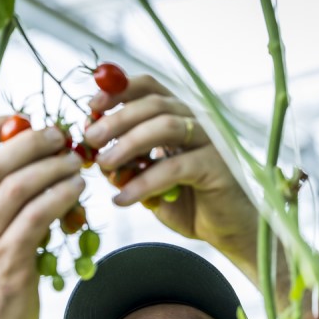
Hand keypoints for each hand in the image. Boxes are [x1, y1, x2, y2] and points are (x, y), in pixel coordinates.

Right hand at [0, 117, 85, 318]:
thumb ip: (2, 204)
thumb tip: (39, 163)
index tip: (20, 118)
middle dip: (30, 142)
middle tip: (61, 135)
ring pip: (16, 188)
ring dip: (51, 169)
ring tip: (75, 163)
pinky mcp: (7, 264)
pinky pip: (35, 218)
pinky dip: (59, 198)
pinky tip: (76, 191)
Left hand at [84, 75, 258, 263]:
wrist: (227, 230)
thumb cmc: (187, 202)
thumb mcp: (147, 180)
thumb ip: (125, 164)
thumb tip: (94, 154)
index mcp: (179, 117)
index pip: (150, 88)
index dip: (119, 90)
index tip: (92, 106)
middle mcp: (197, 122)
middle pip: (154, 104)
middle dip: (117, 118)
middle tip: (91, 138)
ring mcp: (210, 141)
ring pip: (166, 127)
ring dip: (129, 143)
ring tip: (104, 165)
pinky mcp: (217, 167)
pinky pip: (175, 168)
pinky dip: (144, 183)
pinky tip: (123, 199)